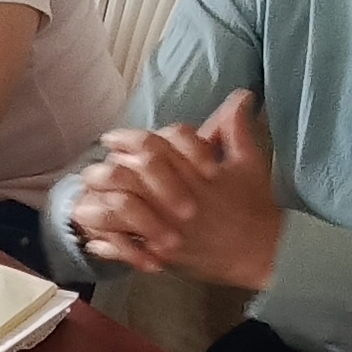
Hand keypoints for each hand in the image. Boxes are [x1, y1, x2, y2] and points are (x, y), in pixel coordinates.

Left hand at [72, 91, 285, 290]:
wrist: (264, 252)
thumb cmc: (256, 206)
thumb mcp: (249, 163)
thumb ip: (237, 128)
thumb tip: (240, 95)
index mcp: (195, 174)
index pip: (154, 146)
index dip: (128, 139)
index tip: (112, 139)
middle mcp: (177, 199)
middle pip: (128, 175)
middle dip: (105, 169)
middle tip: (94, 169)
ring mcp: (169, 228)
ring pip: (121, 211)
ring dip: (99, 204)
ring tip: (87, 200)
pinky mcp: (165, 256)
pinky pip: (127, 249)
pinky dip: (108, 244)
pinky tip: (95, 239)